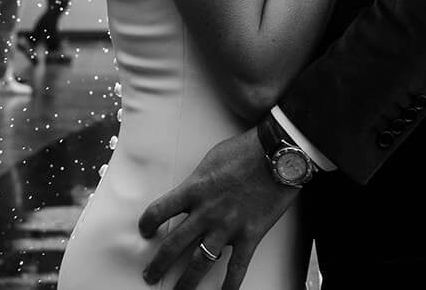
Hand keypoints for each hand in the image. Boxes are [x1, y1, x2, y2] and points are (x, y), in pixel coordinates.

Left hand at [138, 128, 294, 289]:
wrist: (280, 152)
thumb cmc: (248, 149)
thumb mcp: (213, 158)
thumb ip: (199, 178)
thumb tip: (194, 188)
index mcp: (194, 190)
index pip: (158, 212)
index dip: (147, 224)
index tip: (145, 231)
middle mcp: (206, 212)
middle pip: (172, 245)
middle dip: (158, 264)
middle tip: (150, 275)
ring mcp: (227, 226)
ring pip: (199, 262)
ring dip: (185, 281)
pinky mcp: (249, 234)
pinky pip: (237, 267)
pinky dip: (230, 285)